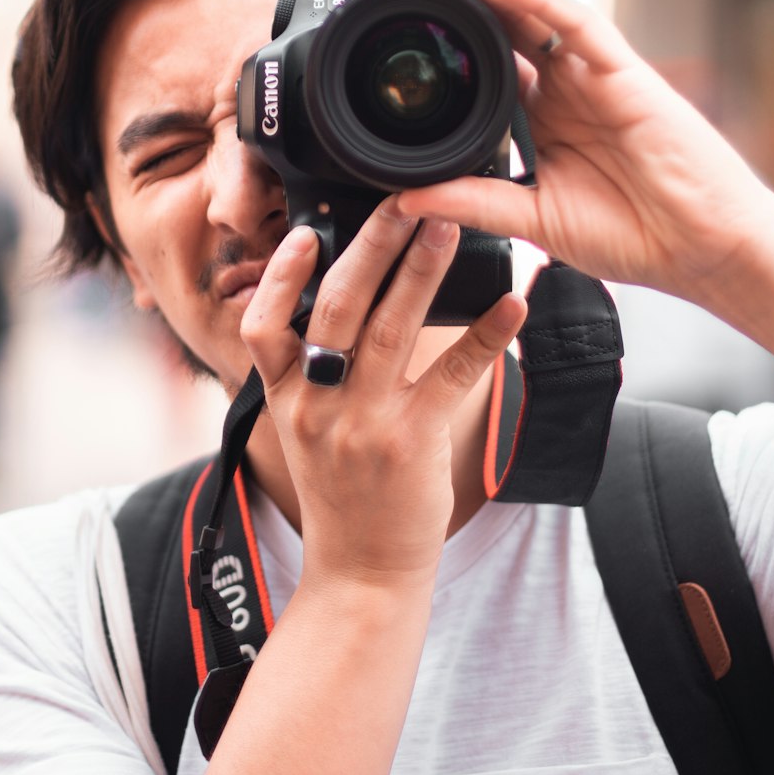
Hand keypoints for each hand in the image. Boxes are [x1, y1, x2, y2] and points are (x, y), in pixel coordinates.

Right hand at [240, 200, 525, 589]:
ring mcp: (362, 423)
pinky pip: (452, 377)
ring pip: (388, 328)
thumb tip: (342, 299)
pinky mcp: (410, 442)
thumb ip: (311, 371)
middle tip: (402, 199)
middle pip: (336, 307)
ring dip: (421, 270)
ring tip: (447, 226)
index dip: (282, 274)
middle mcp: (316, 404)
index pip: (262, 324)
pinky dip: (484, 335)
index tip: (309, 231)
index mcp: (285, 397)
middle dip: (370, 246)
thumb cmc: (341, 496)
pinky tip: (511, 304)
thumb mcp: (304, 431)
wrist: (361, 574)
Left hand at [390, 0, 773, 312]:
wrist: (704, 251)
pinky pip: (570, 20)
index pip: (482, 65)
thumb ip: (474, 203)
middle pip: (497, 23)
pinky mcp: (621, 69)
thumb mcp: (533, 219)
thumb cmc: (634, 235)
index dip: (440, 42)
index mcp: (541, 118)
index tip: (389, 28)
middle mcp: (563, 86)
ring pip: (525, 7)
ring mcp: (591, 73)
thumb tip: (405, 199)